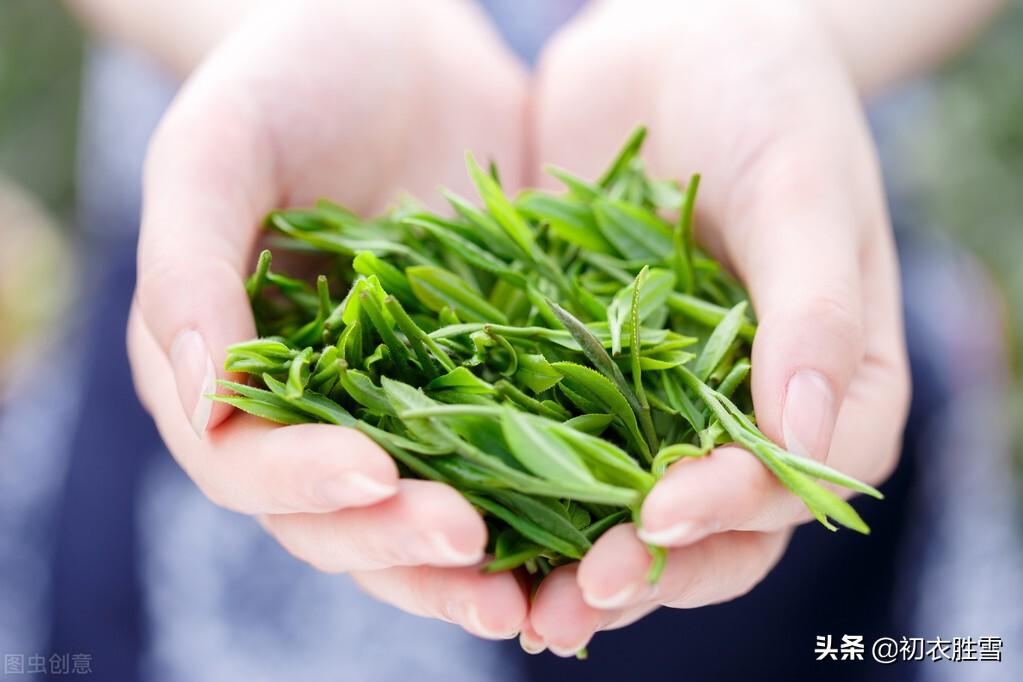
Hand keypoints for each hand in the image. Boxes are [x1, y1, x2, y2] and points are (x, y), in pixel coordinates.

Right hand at [127, 0, 528, 638]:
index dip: (301, 484)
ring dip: (473, 563)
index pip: (245, 461)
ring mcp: (401, 401)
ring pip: (426, 510)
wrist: (394, 42)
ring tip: (528, 592)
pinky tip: (588, 529)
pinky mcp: (484, 380)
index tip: (371, 475)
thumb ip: (189, 266)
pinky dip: (542, 505)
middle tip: (469, 549)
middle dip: (399, 543)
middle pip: (340, 517)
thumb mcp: (219, 149)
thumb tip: (200, 392)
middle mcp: (312, 407)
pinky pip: (509, 457)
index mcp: (226, 371)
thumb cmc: (287, 78)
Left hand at [522, 0, 909, 654]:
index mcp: (829, 377)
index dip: (734, 509)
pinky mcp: (584, 365)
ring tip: (518, 605)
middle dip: (645, 569)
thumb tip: (811, 438)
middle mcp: (745, 404)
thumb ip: (816, 307)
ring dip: (574, 558)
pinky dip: (518, 485)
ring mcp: (660, 393)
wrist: (673, 38)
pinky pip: (556, 439)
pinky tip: (467, 518)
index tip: (659, 515)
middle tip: (574, 602)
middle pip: (712, 525)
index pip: (799, 477)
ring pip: (626, 504)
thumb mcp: (801, 182)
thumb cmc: (766, 91)